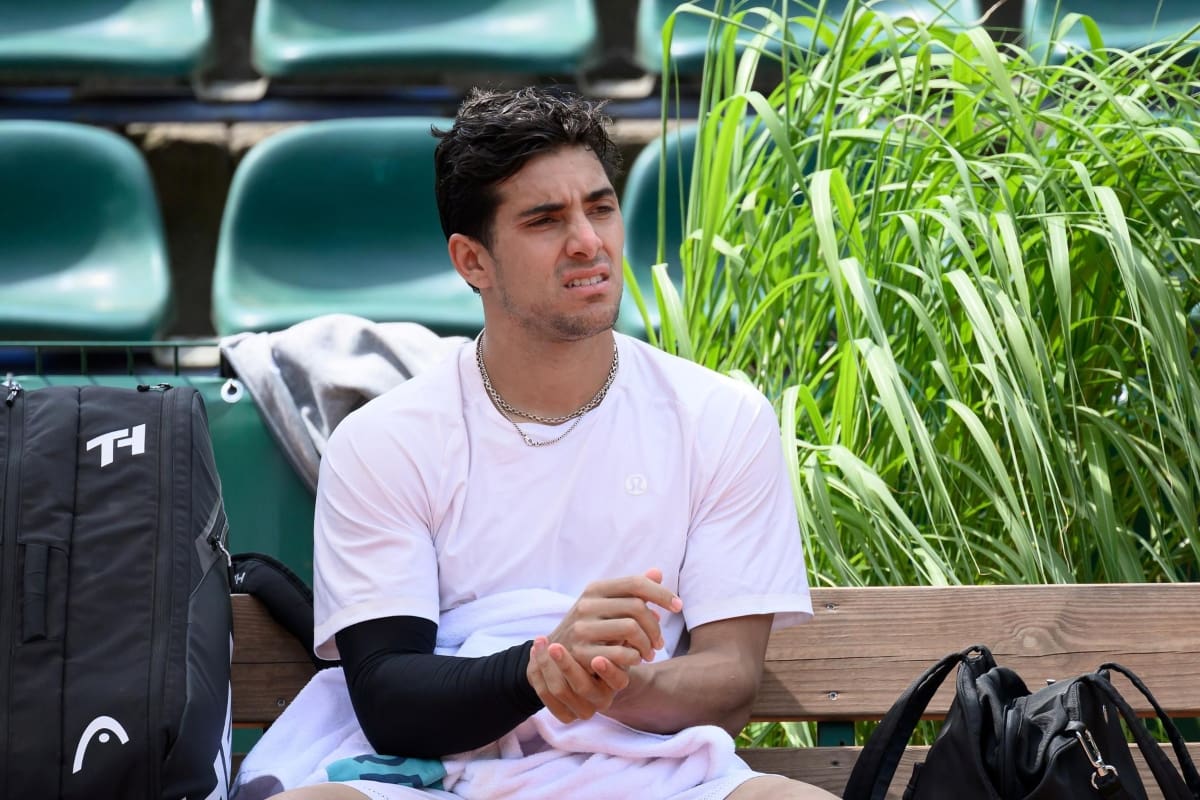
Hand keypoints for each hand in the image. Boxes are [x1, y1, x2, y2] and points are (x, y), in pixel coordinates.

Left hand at [526, 636, 629, 722]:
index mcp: (617, 682)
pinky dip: (536, 672)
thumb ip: (619, 632)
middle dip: (567, 665)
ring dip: (546, 665)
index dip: (608, 671)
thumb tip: (637, 616)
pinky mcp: (564, 713)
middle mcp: (602, 699)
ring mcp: (582, 709)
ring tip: (541, 640)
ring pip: (560, 690)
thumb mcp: (613, 639)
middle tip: (555, 646)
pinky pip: (544, 694)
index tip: (597, 658)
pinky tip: (534, 651)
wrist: (580, 666)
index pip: (617, 681)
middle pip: (583, 687)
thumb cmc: (601, 645)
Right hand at [546, 568, 682, 670]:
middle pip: (638, 607)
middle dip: (655, 627)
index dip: (662, 593)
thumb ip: (632, 591)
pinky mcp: (581, 653)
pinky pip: (621, 653)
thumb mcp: (607, 605)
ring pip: (632, 629)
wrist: (556, 656)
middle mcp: (586, 604)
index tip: (678, 606)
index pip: (636, 583)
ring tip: (649, 653)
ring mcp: (581, 628)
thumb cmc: (591, 628)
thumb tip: (657, 572)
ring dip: (647, 644)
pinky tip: (635, 660)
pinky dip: (635, 658)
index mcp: (595, 589)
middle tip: (660, 642)